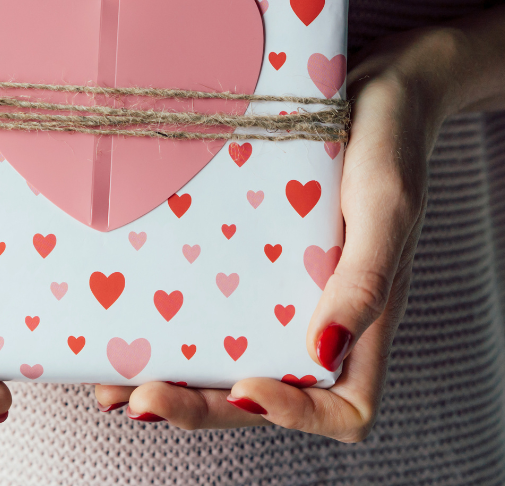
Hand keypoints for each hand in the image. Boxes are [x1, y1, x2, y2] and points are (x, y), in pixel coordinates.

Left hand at [93, 28, 443, 437]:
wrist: (372, 88)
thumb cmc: (392, 143)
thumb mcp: (386, 205)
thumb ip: (365, 280)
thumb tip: (322, 353)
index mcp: (366, 321)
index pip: (342, 408)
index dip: (294, 416)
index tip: (244, 386)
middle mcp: (321, 321)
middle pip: (265, 400)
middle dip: (202, 408)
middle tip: (139, 401)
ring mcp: (283, 297)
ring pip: (230, 366)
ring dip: (175, 386)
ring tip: (112, 389)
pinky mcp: (250, 266)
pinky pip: (211, 314)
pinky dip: (169, 334)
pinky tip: (122, 333)